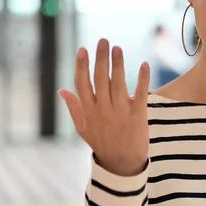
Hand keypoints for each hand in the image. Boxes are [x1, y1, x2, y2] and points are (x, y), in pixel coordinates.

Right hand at [58, 39, 150, 176]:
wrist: (123, 164)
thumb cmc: (103, 144)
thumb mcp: (83, 129)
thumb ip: (74, 108)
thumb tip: (61, 90)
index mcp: (89, 111)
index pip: (83, 84)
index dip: (82, 66)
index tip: (83, 50)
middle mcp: (103, 110)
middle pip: (100, 79)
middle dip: (101, 58)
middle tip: (103, 41)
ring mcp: (120, 112)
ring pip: (118, 83)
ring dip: (117, 64)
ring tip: (117, 48)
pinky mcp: (138, 115)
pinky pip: (140, 93)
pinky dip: (142, 78)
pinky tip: (144, 64)